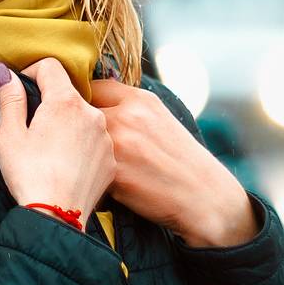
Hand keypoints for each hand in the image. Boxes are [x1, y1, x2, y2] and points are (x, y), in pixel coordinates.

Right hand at [0, 57, 115, 227]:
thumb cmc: (29, 175)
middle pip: (69, 93)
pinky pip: (96, 141)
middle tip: (34, 128)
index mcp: (64, 102)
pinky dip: (82, 145)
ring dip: (69, 124)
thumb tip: (6, 72)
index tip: (23, 91)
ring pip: (84, 117)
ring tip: (51, 150)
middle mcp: (92, 114)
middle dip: (50, 102)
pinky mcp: (112, 159)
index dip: (32, 73)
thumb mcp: (9, 135)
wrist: (57, 217)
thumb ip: (10, 98)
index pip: (50, 66)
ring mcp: (106, 137)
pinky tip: (67, 164)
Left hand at [87, 79, 254, 247]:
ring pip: (80, 143)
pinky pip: (87, 170)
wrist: (205, 197)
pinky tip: (102, 184)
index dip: (82, 102)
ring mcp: (119, 144)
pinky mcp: (114, 174)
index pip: (92, 87)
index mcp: (140, 100)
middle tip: (80, 144)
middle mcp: (127, 116)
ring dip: (81, 154)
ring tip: (91, 166)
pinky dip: (92, 177)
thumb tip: (92, 100)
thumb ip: (129, 108)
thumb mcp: (160, 119)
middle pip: (80, 113)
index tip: (81, 116)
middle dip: (78, 128)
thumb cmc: (181, 160)